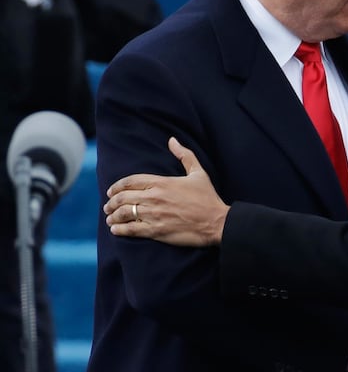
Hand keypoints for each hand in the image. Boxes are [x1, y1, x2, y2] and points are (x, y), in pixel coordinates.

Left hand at [104, 137, 228, 245]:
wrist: (216, 222)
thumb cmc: (208, 198)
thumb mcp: (198, 173)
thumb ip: (184, 155)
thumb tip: (172, 140)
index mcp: (162, 182)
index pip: (130, 181)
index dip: (117, 186)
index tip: (111, 191)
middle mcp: (155, 197)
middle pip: (123, 197)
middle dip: (112, 202)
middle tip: (108, 206)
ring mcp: (154, 214)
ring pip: (124, 213)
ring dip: (113, 216)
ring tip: (110, 218)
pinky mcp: (156, 230)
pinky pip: (131, 229)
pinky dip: (120, 229)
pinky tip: (115, 230)